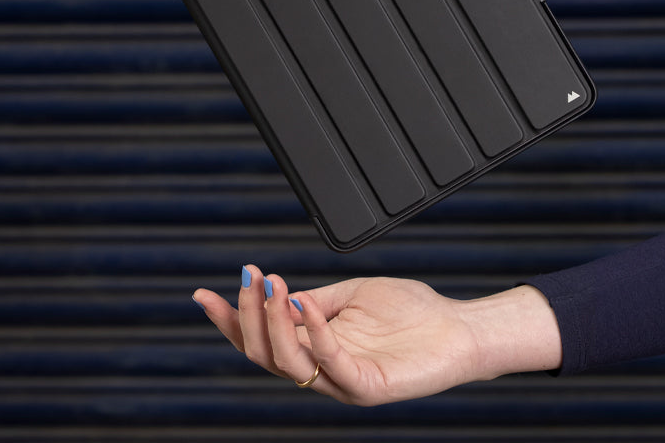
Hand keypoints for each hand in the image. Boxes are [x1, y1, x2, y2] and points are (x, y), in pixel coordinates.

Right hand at [193, 265, 562, 405]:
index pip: (261, 342)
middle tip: (248, 277)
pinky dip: (314, 331)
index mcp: (315, 350)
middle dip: (247, 316)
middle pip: (264, 355)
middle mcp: (322, 372)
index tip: (204, 294)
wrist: (460, 328)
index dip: (230, 321)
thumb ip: (313, 300)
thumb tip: (275, 292)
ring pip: (288, 363)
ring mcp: (343, 384)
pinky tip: (306, 302)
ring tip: (272, 285)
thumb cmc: (412, 312)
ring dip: (273, 321)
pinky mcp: (367, 388)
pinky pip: (330, 363)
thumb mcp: (350, 295)